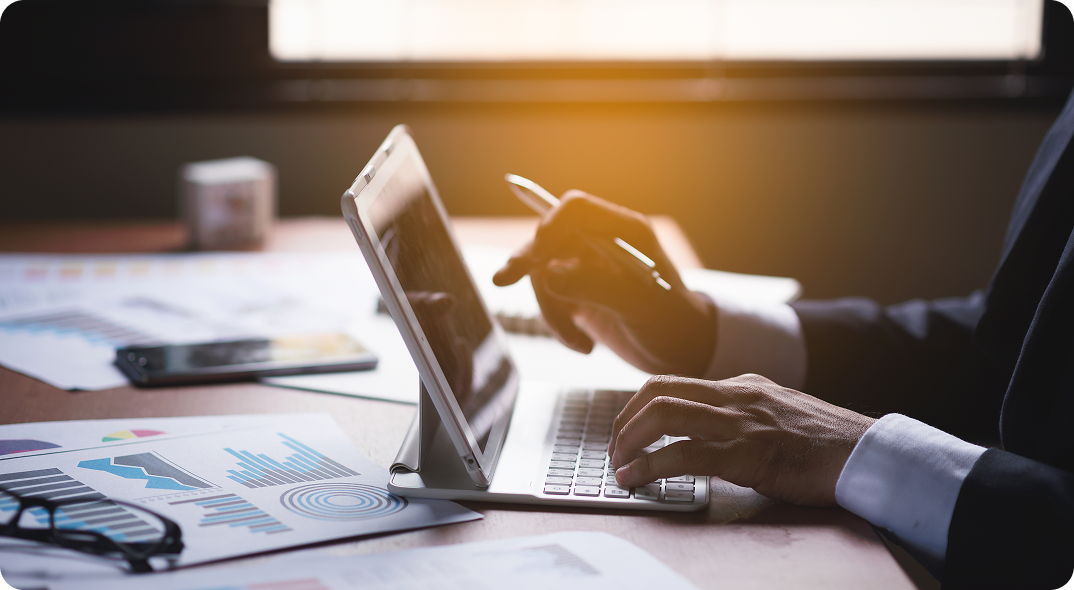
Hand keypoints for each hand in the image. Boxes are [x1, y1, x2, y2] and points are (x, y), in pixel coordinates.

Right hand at [493, 191, 715, 376]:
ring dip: (551, 311)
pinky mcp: (578, 292)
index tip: (535, 256)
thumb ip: (597, 287)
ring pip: (544, 274)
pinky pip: (550, 299)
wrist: (682, 355)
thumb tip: (549, 274)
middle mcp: (603, 243)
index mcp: (626, 232)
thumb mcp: (640, 307)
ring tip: (579, 344)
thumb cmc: (675, 325)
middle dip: (529, 262)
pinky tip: (582, 345)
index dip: (549, 225)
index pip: (576, 210)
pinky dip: (558, 324)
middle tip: (503, 280)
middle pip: (550, 239)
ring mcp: (588, 267)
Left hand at [608, 373, 875, 505]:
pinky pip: (685, 454)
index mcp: (741, 386)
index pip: (672, 383)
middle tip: (615, 450)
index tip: (626, 431)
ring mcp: (741, 422)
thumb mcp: (777, 415)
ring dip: (629, 442)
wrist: (867, 454)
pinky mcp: (747, 453)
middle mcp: (735, 396)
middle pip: (656, 393)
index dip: (638, 407)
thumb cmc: (826, 443)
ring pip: (663, 416)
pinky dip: (651, 466)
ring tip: (618, 466)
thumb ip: (743, 417)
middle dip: (624, 422)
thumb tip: (707, 435)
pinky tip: (636, 480)